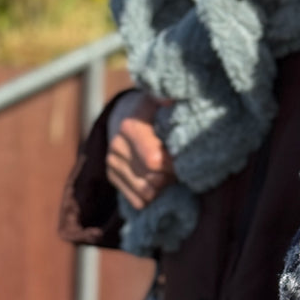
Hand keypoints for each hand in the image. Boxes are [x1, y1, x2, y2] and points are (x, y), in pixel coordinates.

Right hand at [106, 90, 175, 211]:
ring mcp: (112, 163)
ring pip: (146, 194)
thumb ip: (168, 98)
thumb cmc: (154, 108)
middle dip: (172, 177)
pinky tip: (160, 182)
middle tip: (182, 167)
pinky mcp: (112, 177)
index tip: (186, 159)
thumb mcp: (161, 99)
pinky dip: (153, 197)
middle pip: (153, 180)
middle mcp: (117, 146)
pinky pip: (138, 201)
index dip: (175, 165)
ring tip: (171, 173)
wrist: (126, 114)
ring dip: (164, 188)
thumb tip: (171, 101)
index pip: (155, 161)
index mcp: (130, 126)